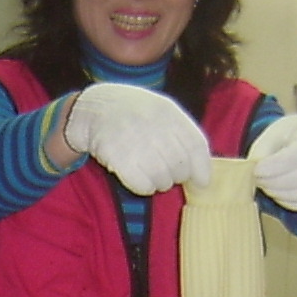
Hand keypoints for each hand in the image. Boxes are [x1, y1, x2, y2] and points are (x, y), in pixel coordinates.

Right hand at [61, 83, 212, 195]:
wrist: (92, 109)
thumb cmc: (133, 115)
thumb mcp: (160, 113)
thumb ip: (182, 137)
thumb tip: (203, 177)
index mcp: (168, 111)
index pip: (196, 145)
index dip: (202, 168)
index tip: (201, 182)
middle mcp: (153, 124)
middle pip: (180, 166)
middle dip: (176, 176)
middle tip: (165, 171)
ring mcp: (134, 139)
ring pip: (162, 179)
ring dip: (159, 183)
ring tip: (148, 172)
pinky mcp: (116, 156)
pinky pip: (142, 185)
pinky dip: (143, 187)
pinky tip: (136, 177)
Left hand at [246, 113, 296, 209]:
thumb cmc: (288, 136)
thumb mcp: (272, 133)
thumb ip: (261, 149)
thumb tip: (253, 168)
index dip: (275, 166)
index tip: (256, 169)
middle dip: (273, 181)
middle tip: (256, 178)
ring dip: (276, 192)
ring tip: (264, 183)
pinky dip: (283, 200)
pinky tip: (275, 190)